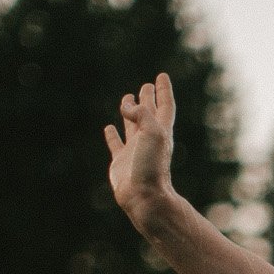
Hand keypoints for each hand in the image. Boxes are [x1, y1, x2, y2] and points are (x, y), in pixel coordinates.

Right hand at [104, 73, 176, 219]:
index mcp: (161, 132)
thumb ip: (141, 114)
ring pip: (133, 126)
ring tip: (127, 99)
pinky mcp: (121, 162)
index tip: (162, 76)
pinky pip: (116, 144)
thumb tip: (127, 105)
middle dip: (148, 99)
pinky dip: (112, 135)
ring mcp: (135, 151)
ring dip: (130, 112)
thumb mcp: (152, 134)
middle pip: (149, 114)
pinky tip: (109, 128)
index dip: (163, 91)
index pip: (164, 106)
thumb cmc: (152, 167)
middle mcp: (149, 139)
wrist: (144, 198)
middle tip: (146, 86)